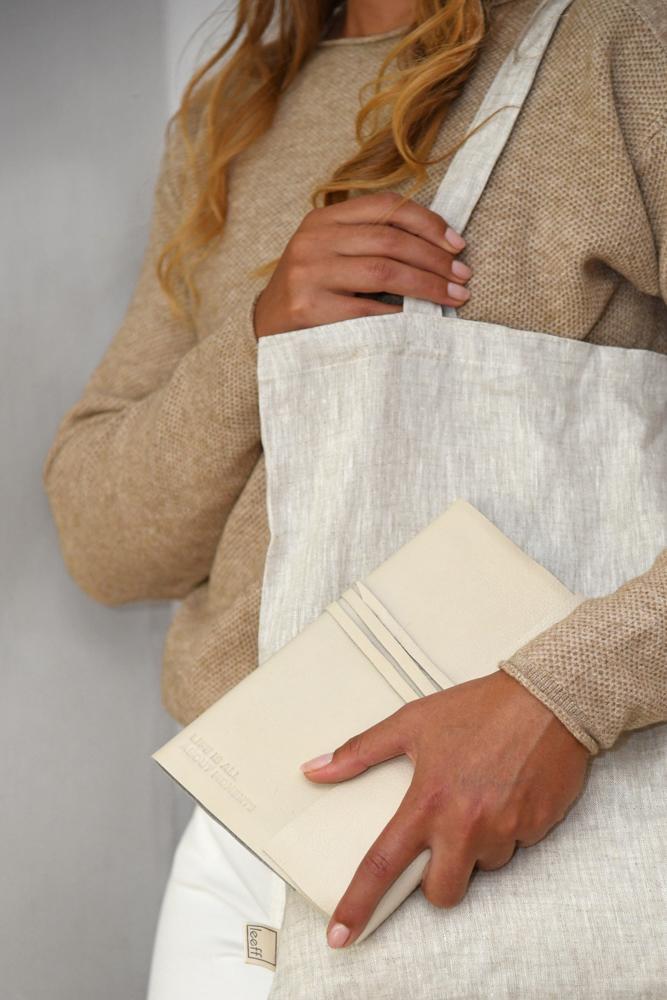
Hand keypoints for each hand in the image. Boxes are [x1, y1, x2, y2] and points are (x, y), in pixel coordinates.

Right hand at [252, 191, 470, 338]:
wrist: (267, 328)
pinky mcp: (309, 309)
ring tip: (454, 296)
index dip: (428, 222)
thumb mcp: (332, 254)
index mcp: (323, 219)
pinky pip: (368, 310)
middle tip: (463, 276)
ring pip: (384, 272)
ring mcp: (309, 274)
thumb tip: (439, 248)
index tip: (457, 245)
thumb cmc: (313, 291)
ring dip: (427, 285)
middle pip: (390, 241)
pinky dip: (400, 315)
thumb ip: (371, 241)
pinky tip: (421, 319)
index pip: (385, 207)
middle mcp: (313, 240)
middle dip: (435, 259)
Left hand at [299, 669, 590, 948]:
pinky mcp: (537, 829)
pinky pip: (516, 846)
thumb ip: (360, 752)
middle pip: (440, 892)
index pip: (382, 864)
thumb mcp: (412, 721)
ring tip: (482, 794)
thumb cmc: (478, 708)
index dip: (358, 904)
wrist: (547, 698)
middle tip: (442, 840)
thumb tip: (315, 770)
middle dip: (436, 880)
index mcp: (428, 801)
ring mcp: (504, 830)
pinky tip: (509, 790)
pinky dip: (509, 827)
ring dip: (478, 845)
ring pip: (483, 866)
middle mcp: (465, 824)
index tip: (340, 934)